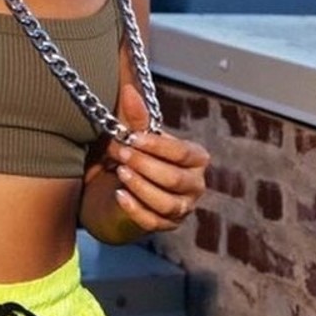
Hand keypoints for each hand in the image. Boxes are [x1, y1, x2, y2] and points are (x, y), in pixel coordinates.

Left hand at [82, 85, 209, 241]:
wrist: (124, 186)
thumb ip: (137, 116)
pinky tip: (119, 196)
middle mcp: (195, 185)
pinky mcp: (167, 225)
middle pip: (175, 179)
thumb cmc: (138, 155)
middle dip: (145, 165)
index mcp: (196, 158)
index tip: (133, 138)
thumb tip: (128, 90)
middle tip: (121, 153)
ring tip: (120, 172)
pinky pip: (153, 222)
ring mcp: (183, 208)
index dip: (158, 146)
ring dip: (140, 186)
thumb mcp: (138, 136)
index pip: (183, 153)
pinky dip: (135, 209)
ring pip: (166, 202)